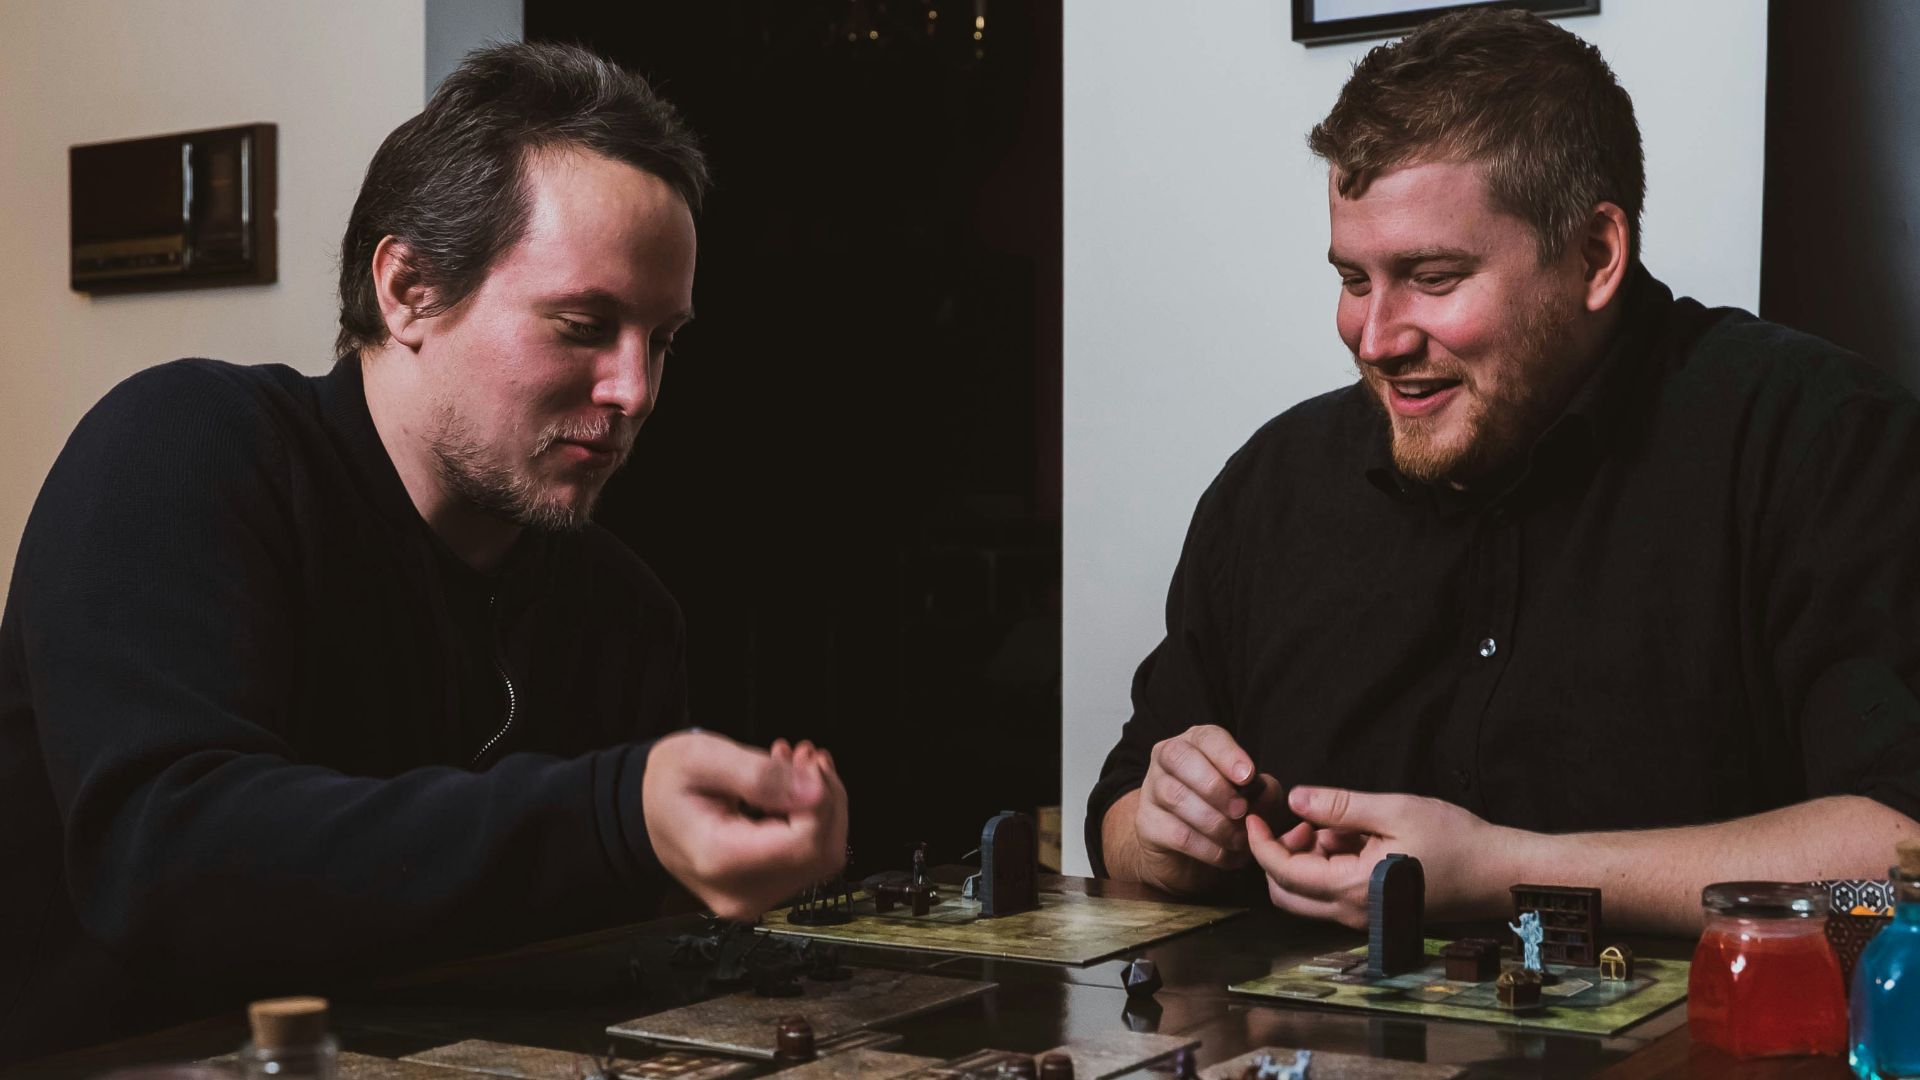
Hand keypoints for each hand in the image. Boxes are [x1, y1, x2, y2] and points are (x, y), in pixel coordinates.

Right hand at [642, 731, 848, 920]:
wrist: (645, 810)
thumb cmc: (667, 784)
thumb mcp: (703, 758)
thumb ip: (760, 775)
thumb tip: (815, 791)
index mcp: (719, 859)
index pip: (803, 843)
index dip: (820, 798)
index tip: (804, 760)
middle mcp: (739, 891)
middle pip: (820, 853)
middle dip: (826, 799)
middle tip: (802, 756)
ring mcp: (753, 898)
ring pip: (823, 857)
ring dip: (821, 807)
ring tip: (794, 766)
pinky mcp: (762, 892)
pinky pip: (809, 860)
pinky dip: (811, 820)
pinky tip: (792, 790)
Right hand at [1125, 725, 1278, 893]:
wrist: (1188, 853)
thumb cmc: (1224, 812)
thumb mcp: (1251, 797)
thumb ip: (1264, 791)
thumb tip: (1264, 792)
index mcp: (1195, 743)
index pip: (1207, 737)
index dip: (1227, 754)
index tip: (1248, 776)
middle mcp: (1167, 760)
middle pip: (1180, 759)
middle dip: (1215, 786)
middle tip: (1241, 810)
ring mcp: (1152, 790)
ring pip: (1175, 796)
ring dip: (1214, 822)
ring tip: (1239, 840)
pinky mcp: (1147, 824)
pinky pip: (1176, 833)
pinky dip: (1208, 848)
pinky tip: (1227, 857)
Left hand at [1245, 785, 1518, 928]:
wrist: (1497, 873)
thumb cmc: (1455, 840)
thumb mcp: (1394, 810)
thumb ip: (1340, 806)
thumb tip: (1294, 799)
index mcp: (1352, 888)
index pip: (1282, 872)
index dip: (1260, 842)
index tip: (1253, 814)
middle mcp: (1352, 913)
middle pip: (1285, 893)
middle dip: (1280, 854)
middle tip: (1302, 820)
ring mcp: (1364, 918)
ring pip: (1307, 896)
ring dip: (1306, 860)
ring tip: (1339, 825)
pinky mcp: (1375, 914)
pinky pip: (1333, 895)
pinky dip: (1328, 867)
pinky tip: (1356, 839)